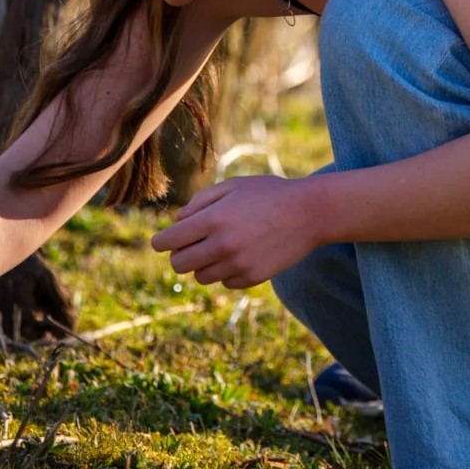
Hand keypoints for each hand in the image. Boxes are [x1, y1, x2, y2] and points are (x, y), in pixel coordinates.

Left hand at [151, 173, 324, 289]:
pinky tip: (241, 254)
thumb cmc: (268, 194)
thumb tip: (177, 222)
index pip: (168, 242)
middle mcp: (222, 245)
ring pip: (200, 277)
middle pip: (179, 264)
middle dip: (179, 255)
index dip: (161, 241)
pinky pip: (224, 282)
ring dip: (203, 264)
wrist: (309, 213)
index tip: (163, 241)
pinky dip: (226, 271)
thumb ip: (201, 202)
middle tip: (191, 244)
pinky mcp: (252, 278)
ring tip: (220, 246)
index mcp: (214, 219)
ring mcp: (237, 264)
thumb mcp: (233, 186)